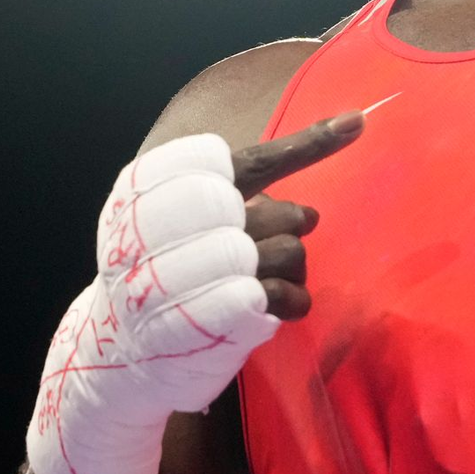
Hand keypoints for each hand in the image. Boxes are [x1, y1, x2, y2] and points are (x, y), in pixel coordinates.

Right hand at [28, 111, 368, 473]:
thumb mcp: (194, 214)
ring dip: (289, 268)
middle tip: (265, 241)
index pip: (247, 161)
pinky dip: (290, 300)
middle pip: (276, 210)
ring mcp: (181, 278)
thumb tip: (324, 187)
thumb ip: (253, 189)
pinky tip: (275, 307)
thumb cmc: (171, 268)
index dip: (307, 144)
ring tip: (262, 281)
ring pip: (286, 251)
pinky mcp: (204, 321)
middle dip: (287, 223)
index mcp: (156, 187)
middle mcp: (162, 227)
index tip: (357, 123)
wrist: (118, 350)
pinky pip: (280, 295)